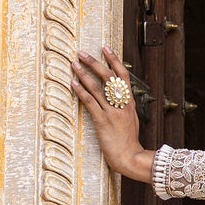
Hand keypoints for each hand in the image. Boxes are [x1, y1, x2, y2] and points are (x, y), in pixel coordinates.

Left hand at [72, 47, 153, 182]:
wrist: (129, 157)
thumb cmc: (129, 141)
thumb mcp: (132, 119)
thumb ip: (124, 106)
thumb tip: (118, 95)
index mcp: (129, 102)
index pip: (123, 75)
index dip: (114, 60)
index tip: (105, 47)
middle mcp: (121, 104)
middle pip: (109, 77)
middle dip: (95, 63)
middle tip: (82, 53)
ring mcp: (112, 112)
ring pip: (98, 88)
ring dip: (84, 74)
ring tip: (74, 64)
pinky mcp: (102, 121)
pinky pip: (90, 102)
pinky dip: (81, 91)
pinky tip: (73, 83)